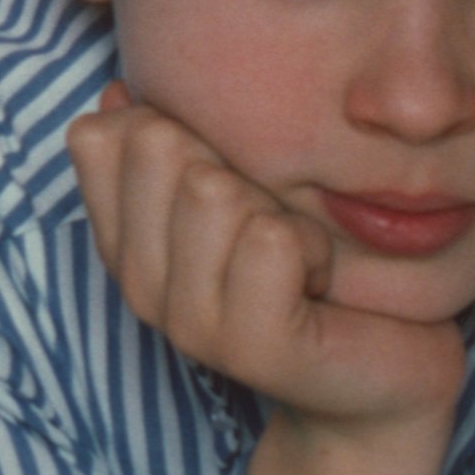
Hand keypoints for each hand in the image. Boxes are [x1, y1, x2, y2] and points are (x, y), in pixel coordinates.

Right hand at [65, 88, 464, 433]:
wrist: (375, 382)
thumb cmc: (305, 272)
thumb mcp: (232, 197)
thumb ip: (170, 150)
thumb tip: (116, 93)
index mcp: (124, 245)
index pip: (99, 137)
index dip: (173, 129)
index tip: (220, 178)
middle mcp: (140, 287)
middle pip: (160, 146)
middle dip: (233, 164)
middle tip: (267, 224)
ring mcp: (190, 323)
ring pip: (214, 190)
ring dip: (278, 209)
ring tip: (296, 258)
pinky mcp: (251, 347)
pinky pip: (273, 239)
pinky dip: (314, 246)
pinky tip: (319, 284)